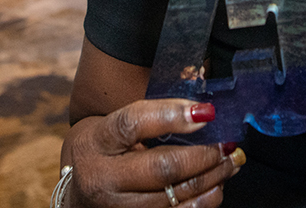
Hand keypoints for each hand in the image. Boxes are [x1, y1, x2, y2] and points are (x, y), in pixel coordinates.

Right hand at [63, 99, 244, 206]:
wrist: (75, 194)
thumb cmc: (102, 152)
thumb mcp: (110, 127)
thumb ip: (149, 117)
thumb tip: (201, 107)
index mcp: (97, 142)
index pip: (133, 123)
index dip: (172, 115)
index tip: (206, 112)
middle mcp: (103, 178)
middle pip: (161, 167)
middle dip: (204, 155)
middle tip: (226, 144)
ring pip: (174, 196)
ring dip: (212, 178)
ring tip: (230, 162)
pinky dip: (203, 202)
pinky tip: (216, 187)